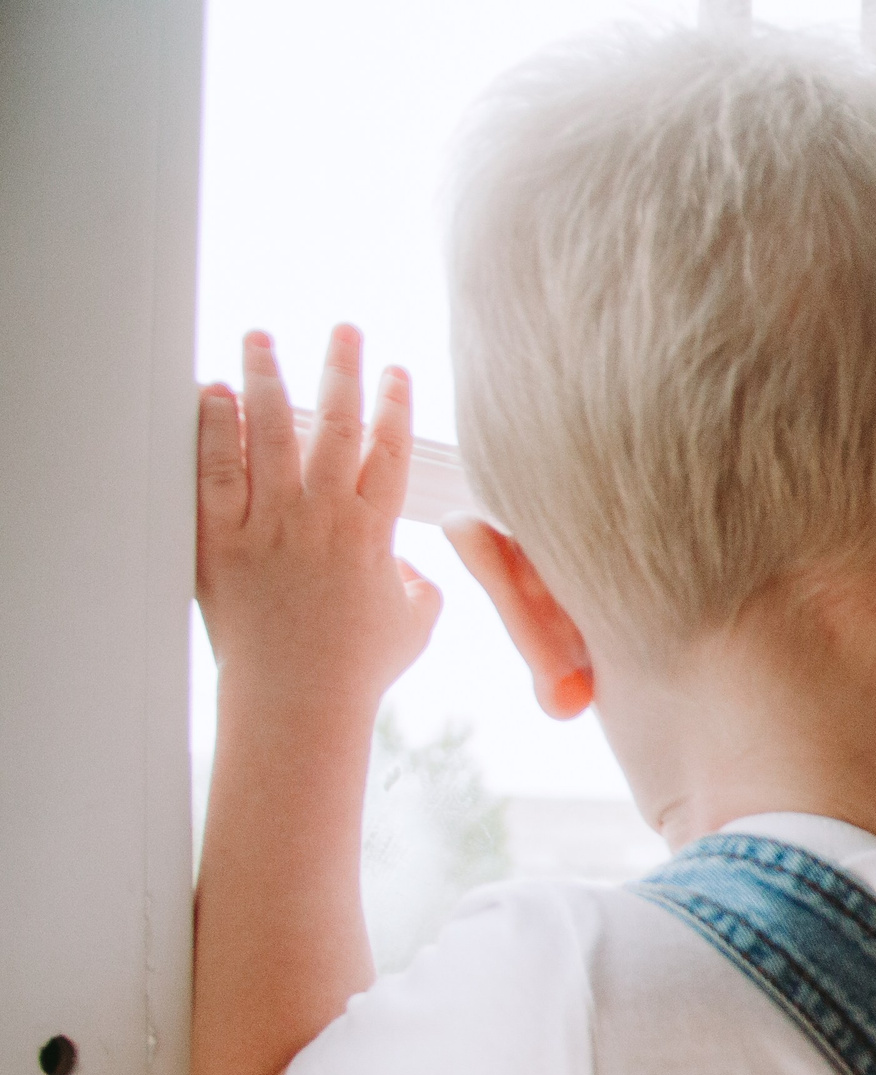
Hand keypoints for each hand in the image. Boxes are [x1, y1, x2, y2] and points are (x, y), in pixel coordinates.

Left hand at [197, 325, 438, 709]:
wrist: (297, 702)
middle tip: (344, 329)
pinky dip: (212, 427)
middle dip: (341, 369)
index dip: (395, 405)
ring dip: (266, 377)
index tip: (398, 371)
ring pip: (268, 433)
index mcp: (373, 533)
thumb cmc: (358, 670)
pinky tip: (212, 392)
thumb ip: (421, 588)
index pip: (389, 450)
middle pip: (334, 425)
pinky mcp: (221, 541)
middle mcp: (322, 517)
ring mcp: (269, 525)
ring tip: (261, 336)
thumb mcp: (413, 626)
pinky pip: (214, 472)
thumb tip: (414, 571)